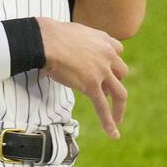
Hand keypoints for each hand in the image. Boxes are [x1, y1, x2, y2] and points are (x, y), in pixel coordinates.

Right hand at [36, 16, 128, 138]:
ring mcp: (101, 71)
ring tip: (118, 119)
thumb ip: (79, 40)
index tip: (105, 70)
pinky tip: (113, 133)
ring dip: (119, 107)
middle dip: (114, 82)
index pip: (117, 51)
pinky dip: (109, 121)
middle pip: (121, 72)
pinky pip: (103, 106)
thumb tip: (70, 50)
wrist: (45, 40)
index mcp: (103, 40)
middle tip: (106, 92)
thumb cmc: (50, 34)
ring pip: (119, 93)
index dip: (112, 62)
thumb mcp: (72, 32)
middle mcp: (107, 55)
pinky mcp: (92, 85)